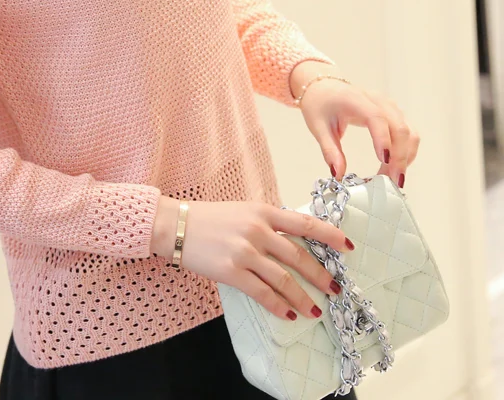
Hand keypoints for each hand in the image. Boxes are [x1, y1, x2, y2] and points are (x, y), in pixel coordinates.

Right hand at [151, 197, 353, 321]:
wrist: (176, 225)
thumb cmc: (210, 218)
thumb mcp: (243, 210)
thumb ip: (268, 222)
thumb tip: (295, 240)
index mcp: (263, 211)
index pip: (304, 222)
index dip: (329, 235)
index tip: (348, 246)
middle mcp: (257, 230)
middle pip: (299, 256)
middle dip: (321, 275)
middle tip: (335, 289)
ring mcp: (244, 251)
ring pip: (283, 278)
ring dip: (303, 297)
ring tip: (316, 310)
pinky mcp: (231, 271)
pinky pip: (262, 293)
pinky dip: (279, 305)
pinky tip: (288, 314)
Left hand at [291, 63, 420, 188]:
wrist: (323, 88)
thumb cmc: (320, 105)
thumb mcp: (318, 127)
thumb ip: (329, 150)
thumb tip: (339, 175)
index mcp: (355, 100)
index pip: (376, 117)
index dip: (383, 139)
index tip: (383, 161)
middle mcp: (378, 101)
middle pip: (399, 128)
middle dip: (399, 157)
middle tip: (390, 182)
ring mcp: (389, 106)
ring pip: (409, 132)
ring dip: (405, 157)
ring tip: (391, 178)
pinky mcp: (394, 114)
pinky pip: (408, 133)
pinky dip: (406, 152)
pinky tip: (395, 167)